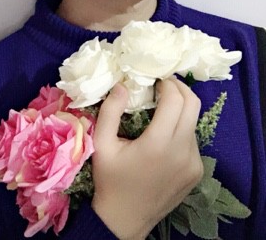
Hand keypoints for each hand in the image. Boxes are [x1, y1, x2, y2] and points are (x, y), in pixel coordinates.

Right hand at [91, 78, 202, 239]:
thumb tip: (121, 85)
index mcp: (158, 144)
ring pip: (193, 122)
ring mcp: (193, 163)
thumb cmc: (110, 179)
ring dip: (180, 110)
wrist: (125, 219)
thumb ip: (110, 111)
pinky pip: (193, 140)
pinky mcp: (196, 172)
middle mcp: (182, 152)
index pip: (175, 100)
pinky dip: (181, 129)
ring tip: (160, 110)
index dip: (167, 83)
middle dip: (180, 88)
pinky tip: (163, 136)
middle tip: (163, 84)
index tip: (155, 78)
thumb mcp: (101, 144)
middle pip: (193, 105)